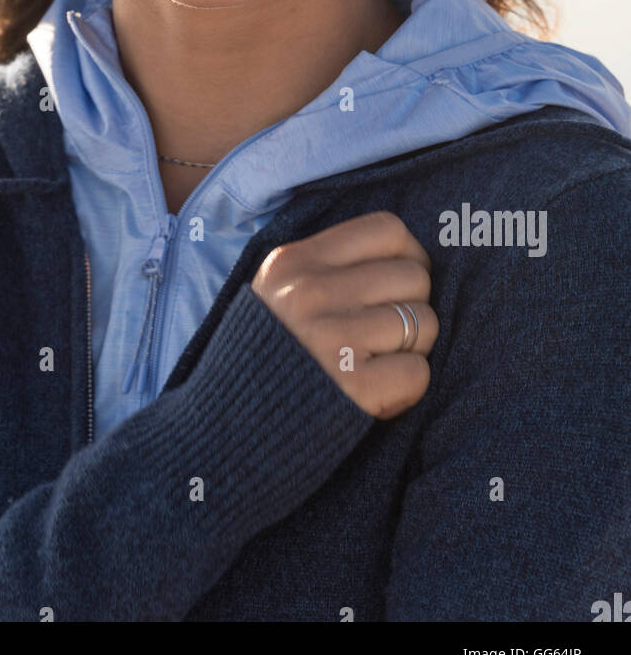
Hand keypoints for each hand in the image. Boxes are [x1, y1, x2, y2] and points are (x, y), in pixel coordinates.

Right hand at [251, 211, 437, 418]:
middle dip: (413, 305)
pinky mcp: (353, 389)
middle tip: (386, 332)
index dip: (409, 255)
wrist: (230, 423)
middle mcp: (311, 294)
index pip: (386, 230)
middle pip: (414, 276)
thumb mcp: (280, 289)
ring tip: (380, 360)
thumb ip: (330, 267)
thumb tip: (407, 257)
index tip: (398, 283)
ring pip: (424, 323)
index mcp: (294, 262)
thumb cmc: (271, 352)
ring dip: (415, 346)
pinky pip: (417, 372)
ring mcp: (333, 340)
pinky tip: (379, 389)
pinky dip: (408, 385)